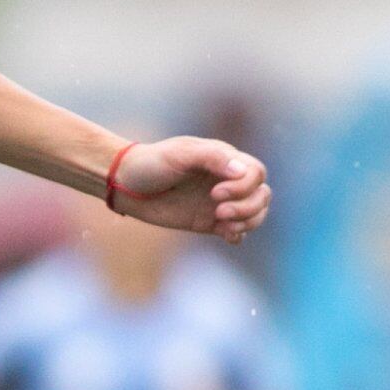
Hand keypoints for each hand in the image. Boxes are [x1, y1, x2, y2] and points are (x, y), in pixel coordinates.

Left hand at [107, 135, 271, 243]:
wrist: (127, 186)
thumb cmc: (152, 164)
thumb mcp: (180, 154)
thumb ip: (212, 158)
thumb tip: (241, 171)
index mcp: (224, 160)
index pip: (256, 173)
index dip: (244, 186)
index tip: (215, 193)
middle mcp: (226, 180)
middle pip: (262, 194)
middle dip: (248, 206)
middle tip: (218, 211)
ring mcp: (220, 202)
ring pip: (255, 213)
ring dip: (247, 221)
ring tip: (223, 224)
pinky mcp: (209, 222)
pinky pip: (237, 230)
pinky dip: (238, 235)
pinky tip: (226, 235)